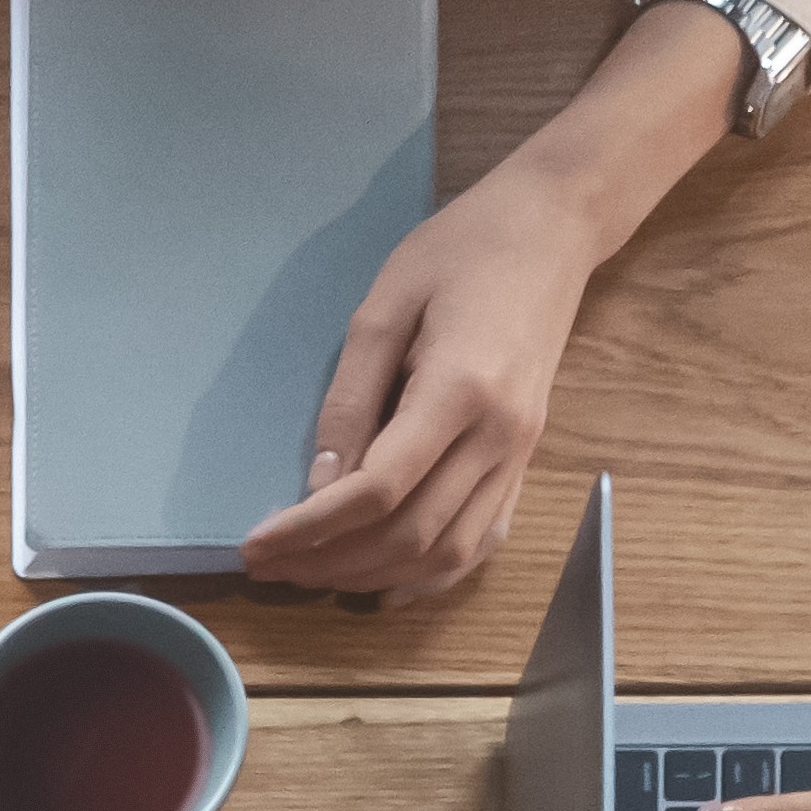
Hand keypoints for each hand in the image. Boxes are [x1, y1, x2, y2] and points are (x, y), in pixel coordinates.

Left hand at [242, 0, 747, 603]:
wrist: (554, 227)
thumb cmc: (461, 249)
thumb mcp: (384, 307)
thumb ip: (350, 399)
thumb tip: (319, 483)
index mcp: (460, 388)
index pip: (378, 490)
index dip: (311, 529)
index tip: (255, 545)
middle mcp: (500, 434)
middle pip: (410, 534)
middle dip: (331, 562)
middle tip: (271, 566)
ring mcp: (520, 452)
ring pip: (447, 550)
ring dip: (373, 575)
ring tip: (312, 574)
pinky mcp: (527, 457)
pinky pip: (482, 538)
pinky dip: (431, 574)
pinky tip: (384, 583)